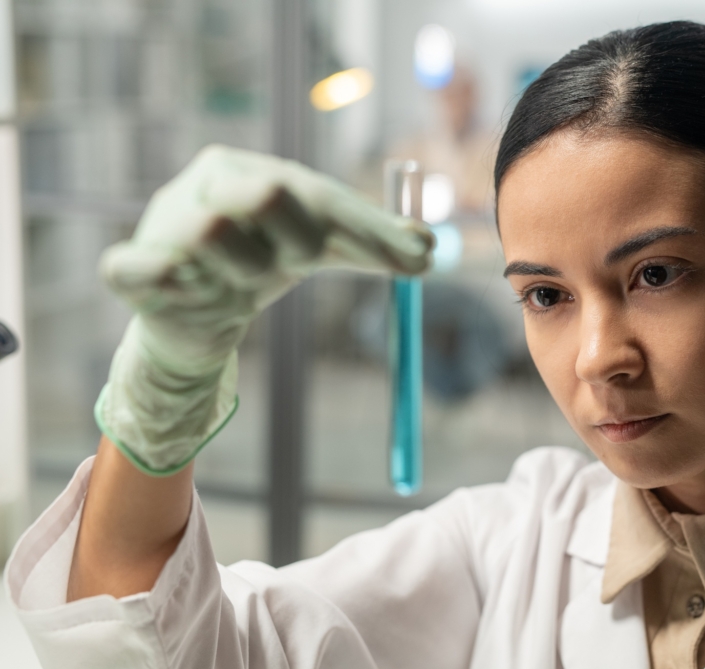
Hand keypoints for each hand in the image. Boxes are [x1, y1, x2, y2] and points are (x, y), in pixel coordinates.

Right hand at [97, 145, 432, 473]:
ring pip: (214, 235)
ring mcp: (162, 224)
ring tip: (239, 286)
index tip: (418, 261)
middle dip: (305, 240)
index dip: (370, 230)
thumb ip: (373, 246)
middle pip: (268, 193)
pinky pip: (147, 269)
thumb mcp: (320, 251)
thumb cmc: (262, 268)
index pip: (318, 192)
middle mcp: (203, 185)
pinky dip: (174, 284)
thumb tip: (431, 246)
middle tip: (307, 266)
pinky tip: (190, 292)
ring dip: (244, 274)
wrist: (195, 318)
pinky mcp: (129, 270)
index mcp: (249, 170)